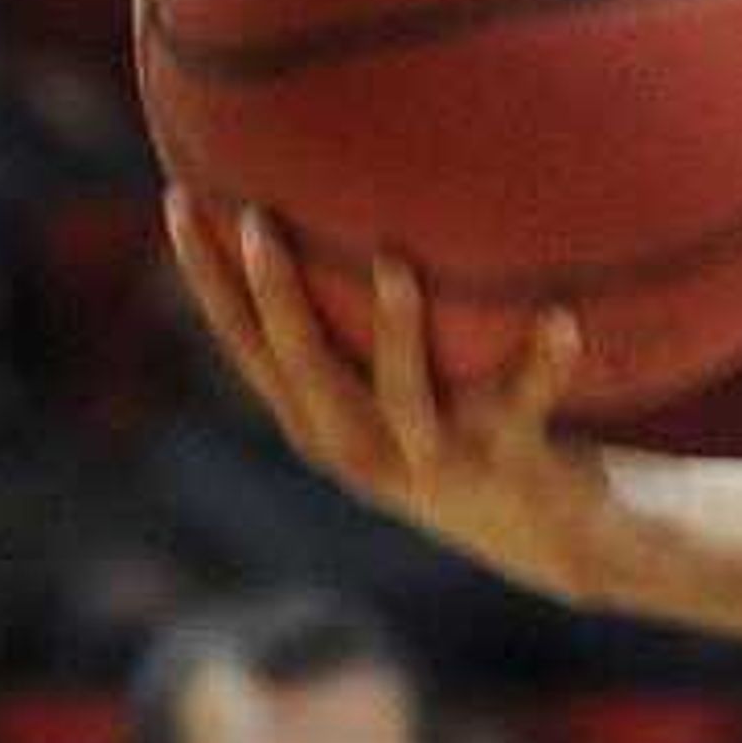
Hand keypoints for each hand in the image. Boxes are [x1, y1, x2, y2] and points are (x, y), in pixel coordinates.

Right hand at [164, 196, 611, 594]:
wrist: (551, 542)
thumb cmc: (457, 439)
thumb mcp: (384, 399)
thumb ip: (346, 338)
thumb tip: (314, 215)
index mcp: (321, 426)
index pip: (247, 345)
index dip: (208, 279)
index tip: (178, 200)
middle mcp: (364, 449)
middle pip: (305, 367)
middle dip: (277, 295)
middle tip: (256, 219)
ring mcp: (435, 460)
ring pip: (404, 395)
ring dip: (397, 329)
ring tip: (393, 264)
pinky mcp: (506, 464)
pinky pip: (526, 404)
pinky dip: (546, 363)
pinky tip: (562, 319)